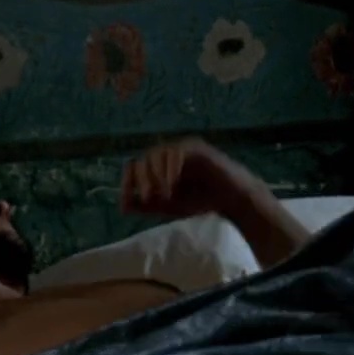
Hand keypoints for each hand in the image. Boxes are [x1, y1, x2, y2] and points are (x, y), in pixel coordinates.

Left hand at [120, 138, 264, 218]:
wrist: (231, 199)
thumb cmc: (201, 201)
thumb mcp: (168, 207)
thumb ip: (147, 206)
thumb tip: (122, 206)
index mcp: (158, 166)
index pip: (134, 166)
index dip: (127, 182)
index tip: (127, 201)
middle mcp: (167, 154)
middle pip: (143, 158)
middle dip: (142, 179)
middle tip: (147, 197)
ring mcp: (181, 148)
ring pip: (157, 153)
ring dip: (156, 175)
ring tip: (164, 195)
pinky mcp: (196, 147)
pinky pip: (177, 152)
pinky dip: (170, 168)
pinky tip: (172, 185)